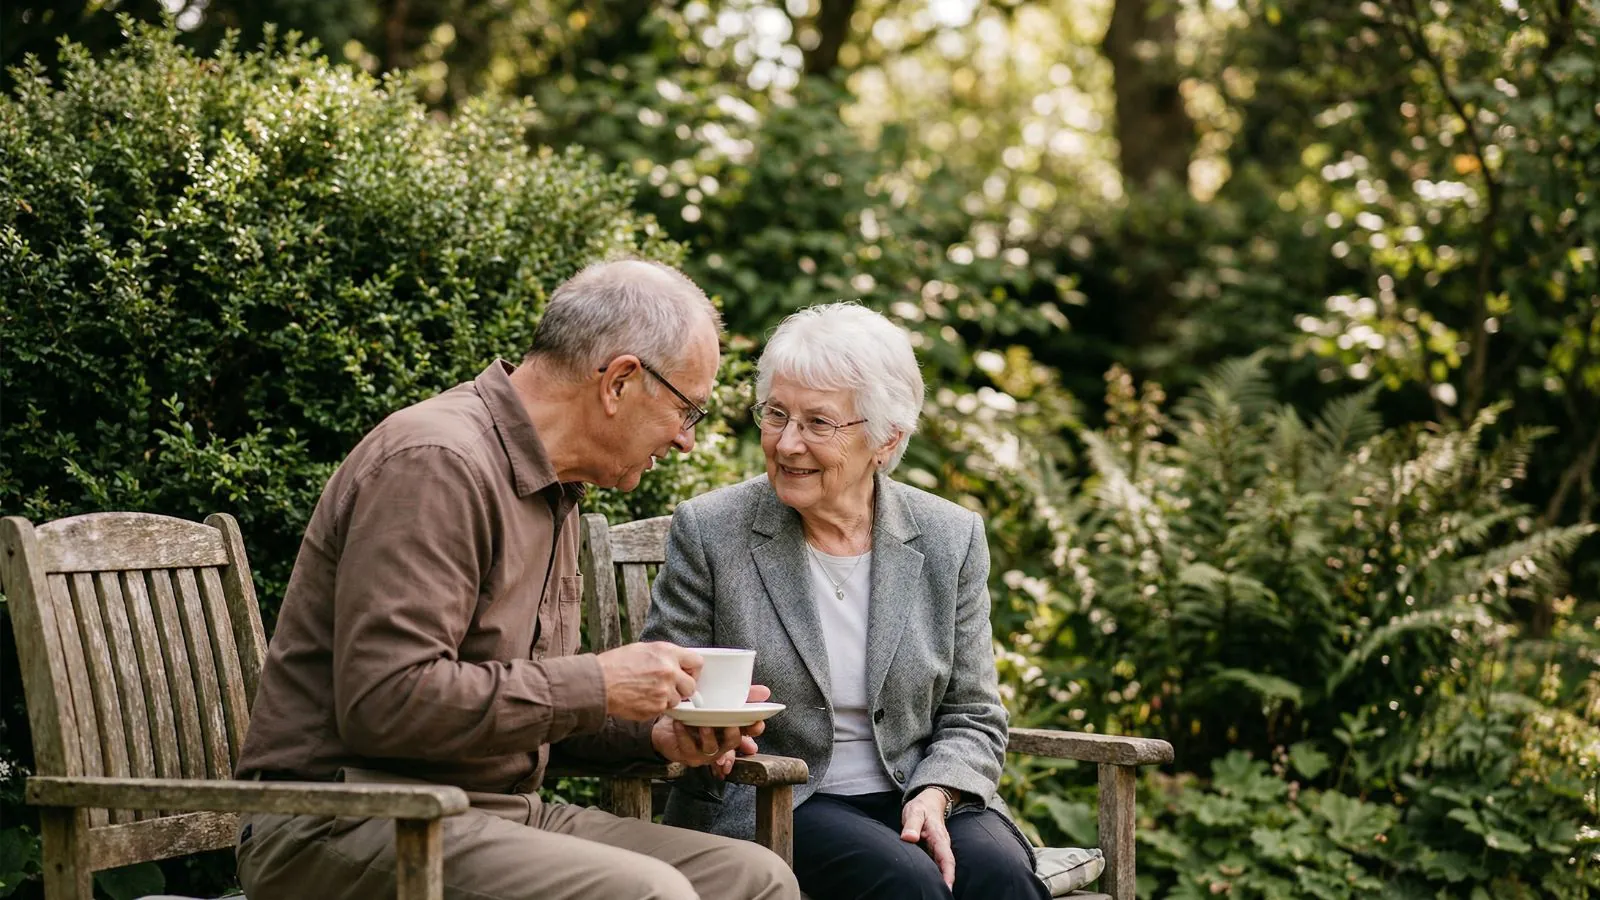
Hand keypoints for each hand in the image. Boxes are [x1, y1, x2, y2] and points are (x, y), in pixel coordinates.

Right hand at [596, 642, 700, 720]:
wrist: (599, 683)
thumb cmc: (616, 665)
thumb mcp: (643, 649)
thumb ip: (664, 655)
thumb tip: (677, 662)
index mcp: (667, 653)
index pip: (697, 662)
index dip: (693, 670)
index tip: (687, 674)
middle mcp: (669, 671)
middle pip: (691, 686)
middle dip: (683, 689)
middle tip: (669, 687)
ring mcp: (664, 691)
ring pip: (677, 700)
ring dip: (667, 699)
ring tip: (648, 692)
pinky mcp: (657, 707)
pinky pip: (664, 710)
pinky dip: (655, 707)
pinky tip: (641, 699)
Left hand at [650, 685, 772, 777]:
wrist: (668, 727)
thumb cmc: (696, 715)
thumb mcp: (719, 703)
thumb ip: (743, 697)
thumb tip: (765, 692)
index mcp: (730, 731)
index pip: (748, 732)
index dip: (754, 729)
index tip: (758, 722)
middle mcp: (720, 744)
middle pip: (732, 742)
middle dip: (733, 734)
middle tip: (731, 723)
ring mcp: (704, 752)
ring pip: (711, 747)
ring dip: (708, 735)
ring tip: (704, 724)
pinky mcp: (687, 754)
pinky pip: (687, 746)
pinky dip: (683, 734)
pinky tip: (680, 724)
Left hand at [900, 786, 955, 888]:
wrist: (930, 802)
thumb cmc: (921, 807)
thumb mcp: (915, 812)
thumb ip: (911, 824)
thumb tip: (908, 838)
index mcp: (939, 838)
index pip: (947, 859)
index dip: (948, 875)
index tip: (948, 889)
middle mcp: (942, 846)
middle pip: (946, 869)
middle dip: (945, 884)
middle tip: (938, 897)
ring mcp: (938, 850)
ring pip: (941, 869)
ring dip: (939, 882)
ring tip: (932, 894)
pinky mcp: (933, 852)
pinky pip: (935, 866)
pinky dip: (934, 876)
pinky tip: (927, 886)